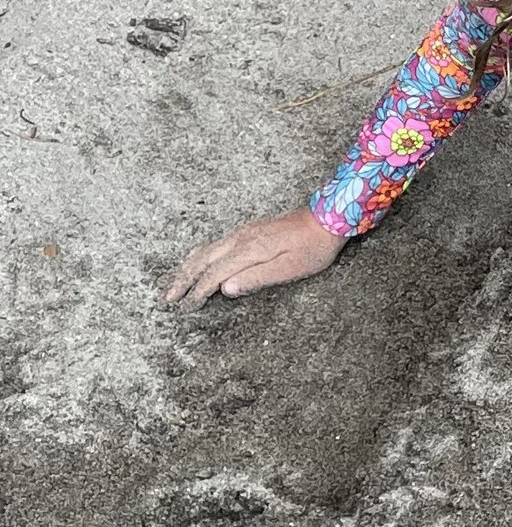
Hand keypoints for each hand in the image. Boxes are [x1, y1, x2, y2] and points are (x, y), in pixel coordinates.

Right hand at [163, 207, 342, 305]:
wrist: (328, 219)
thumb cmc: (313, 248)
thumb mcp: (289, 269)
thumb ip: (256, 278)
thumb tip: (225, 289)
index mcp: (249, 250)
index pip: (214, 274)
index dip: (199, 292)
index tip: (188, 307)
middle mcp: (240, 239)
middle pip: (203, 260)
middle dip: (183, 279)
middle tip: (168, 298)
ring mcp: (243, 233)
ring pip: (206, 250)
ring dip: (187, 267)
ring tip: (175, 282)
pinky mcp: (248, 231)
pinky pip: (215, 244)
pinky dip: (199, 256)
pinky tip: (197, 262)